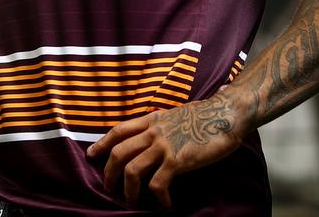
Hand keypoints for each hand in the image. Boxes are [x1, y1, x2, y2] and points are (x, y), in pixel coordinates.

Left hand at [86, 94, 241, 208]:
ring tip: (132, 202)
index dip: (102, 143)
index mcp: (151, 120)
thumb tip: (151, 137)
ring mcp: (164, 146)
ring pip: (132, 170)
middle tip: (109, 187)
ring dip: (129, 191)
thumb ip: (160, 126)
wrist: (226, 114)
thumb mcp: (174, 115)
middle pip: (119, 152)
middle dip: (109, 173)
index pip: (118, 130)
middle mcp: (153, 132)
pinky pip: (158, 184)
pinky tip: (166, 205)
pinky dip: (159, 198)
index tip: (92, 155)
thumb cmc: (205, 116)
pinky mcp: (177, 161)